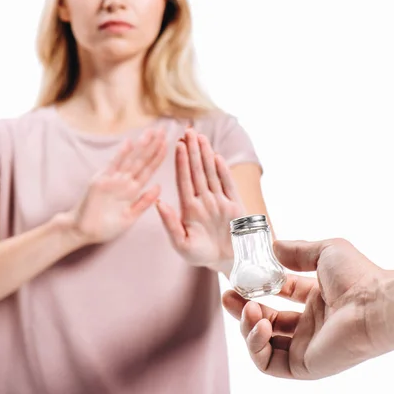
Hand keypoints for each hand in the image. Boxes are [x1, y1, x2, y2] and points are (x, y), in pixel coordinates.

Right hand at [65, 128, 166, 244]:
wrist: (83, 232)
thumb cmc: (105, 227)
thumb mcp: (130, 217)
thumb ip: (144, 202)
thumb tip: (159, 186)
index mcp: (132, 190)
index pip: (149, 170)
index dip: (159, 157)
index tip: (169, 144)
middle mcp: (123, 181)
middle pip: (142, 160)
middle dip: (153, 146)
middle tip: (163, 130)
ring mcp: (112, 179)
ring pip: (130, 160)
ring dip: (141, 147)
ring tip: (151, 133)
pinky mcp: (100, 181)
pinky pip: (113, 166)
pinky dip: (121, 155)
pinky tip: (129, 143)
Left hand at [156, 128, 242, 273]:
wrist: (227, 262)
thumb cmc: (201, 254)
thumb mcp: (182, 243)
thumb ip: (170, 224)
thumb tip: (158, 203)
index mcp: (188, 208)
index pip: (184, 180)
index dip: (181, 162)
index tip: (177, 144)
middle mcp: (203, 200)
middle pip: (197, 171)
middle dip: (193, 151)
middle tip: (189, 131)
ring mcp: (219, 201)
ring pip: (211, 174)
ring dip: (206, 155)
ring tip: (201, 138)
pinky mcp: (234, 205)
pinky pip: (228, 185)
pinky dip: (223, 171)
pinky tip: (217, 157)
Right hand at [222, 238, 386, 379]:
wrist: (375, 305)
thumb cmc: (358, 277)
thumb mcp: (324, 251)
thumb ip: (297, 250)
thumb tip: (274, 246)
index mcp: (318, 300)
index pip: (281, 296)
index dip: (260, 288)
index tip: (240, 278)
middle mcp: (311, 325)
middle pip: (267, 321)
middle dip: (244, 310)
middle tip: (229, 296)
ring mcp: (307, 347)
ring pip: (264, 344)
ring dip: (248, 326)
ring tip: (250, 310)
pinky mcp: (304, 366)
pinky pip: (268, 363)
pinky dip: (256, 346)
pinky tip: (260, 326)